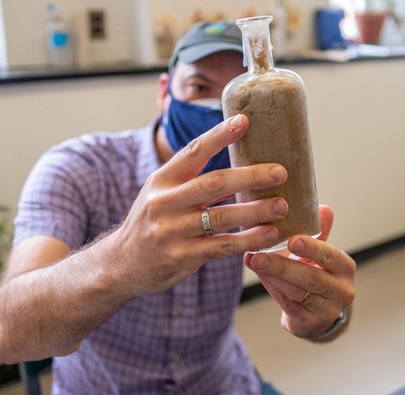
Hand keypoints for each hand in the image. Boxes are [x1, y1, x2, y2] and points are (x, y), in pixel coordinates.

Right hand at [107, 114, 288, 296]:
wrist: (122, 263)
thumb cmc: (152, 223)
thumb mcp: (160, 194)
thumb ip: (190, 180)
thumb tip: (238, 162)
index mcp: (162, 180)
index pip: (193, 151)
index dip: (219, 135)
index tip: (245, 121)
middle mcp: (165, 202)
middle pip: (214, 183)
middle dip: (250, 176)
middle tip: (280, 172)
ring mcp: (172, 231)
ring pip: (222, 216)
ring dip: (256, 210)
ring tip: (282, 206)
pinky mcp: (181, 257)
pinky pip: (222, 246)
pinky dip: (248, 240)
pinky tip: (269, 235)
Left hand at [244, 205, 355, 339]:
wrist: (319, 313)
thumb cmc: (316, 273)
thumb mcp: (320, 254)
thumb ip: (319, 233)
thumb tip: (323, 207)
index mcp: (344, 268)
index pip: (330, 256)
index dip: (312, 249)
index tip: (292, 240)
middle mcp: (341, 291)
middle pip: (311, 278)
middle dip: (283, 266)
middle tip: (259, 255)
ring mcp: (326, 310)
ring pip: (296, 292)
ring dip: (272, 276)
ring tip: (253, 261)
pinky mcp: (309, 323)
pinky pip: (287, 304)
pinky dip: (271, 287)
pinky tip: (258, 274)